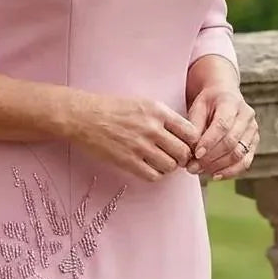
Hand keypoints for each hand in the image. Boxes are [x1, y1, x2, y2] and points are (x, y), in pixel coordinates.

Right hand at [74, 95, 202, 182]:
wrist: (85, 117)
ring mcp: (140, 146)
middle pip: (184, 152)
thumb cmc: (113, 108)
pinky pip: (153, 175)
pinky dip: (154, 174)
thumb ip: (164, 117)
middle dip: (183, 157)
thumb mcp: (143, 103)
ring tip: (159, 161)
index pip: (191, 132)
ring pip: (170, 166)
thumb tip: (184, 135)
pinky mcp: (128, 161)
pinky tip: (148, 166)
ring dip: (168, 166)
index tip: (188, 145)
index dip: (193, 142)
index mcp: (158, 111)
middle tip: (175, 157)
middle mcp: (152, 128)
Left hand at [185, 86, 258, 180]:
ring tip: (200, 171)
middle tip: (192, 167)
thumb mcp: (197, 107)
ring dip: (218, 167)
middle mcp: (246, 115)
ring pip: (239, 154)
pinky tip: (215, 175)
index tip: (195, 154)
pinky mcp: (254, 142)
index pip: (222, 125)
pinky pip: (245, 161)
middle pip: (231, 142)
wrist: (224, 95)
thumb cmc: (208, 102)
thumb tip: (191, 149)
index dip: (209, 142)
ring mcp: (253, 129)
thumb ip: (194, 126)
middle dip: (210, 158)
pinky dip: (230, 171)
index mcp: (231, 102)